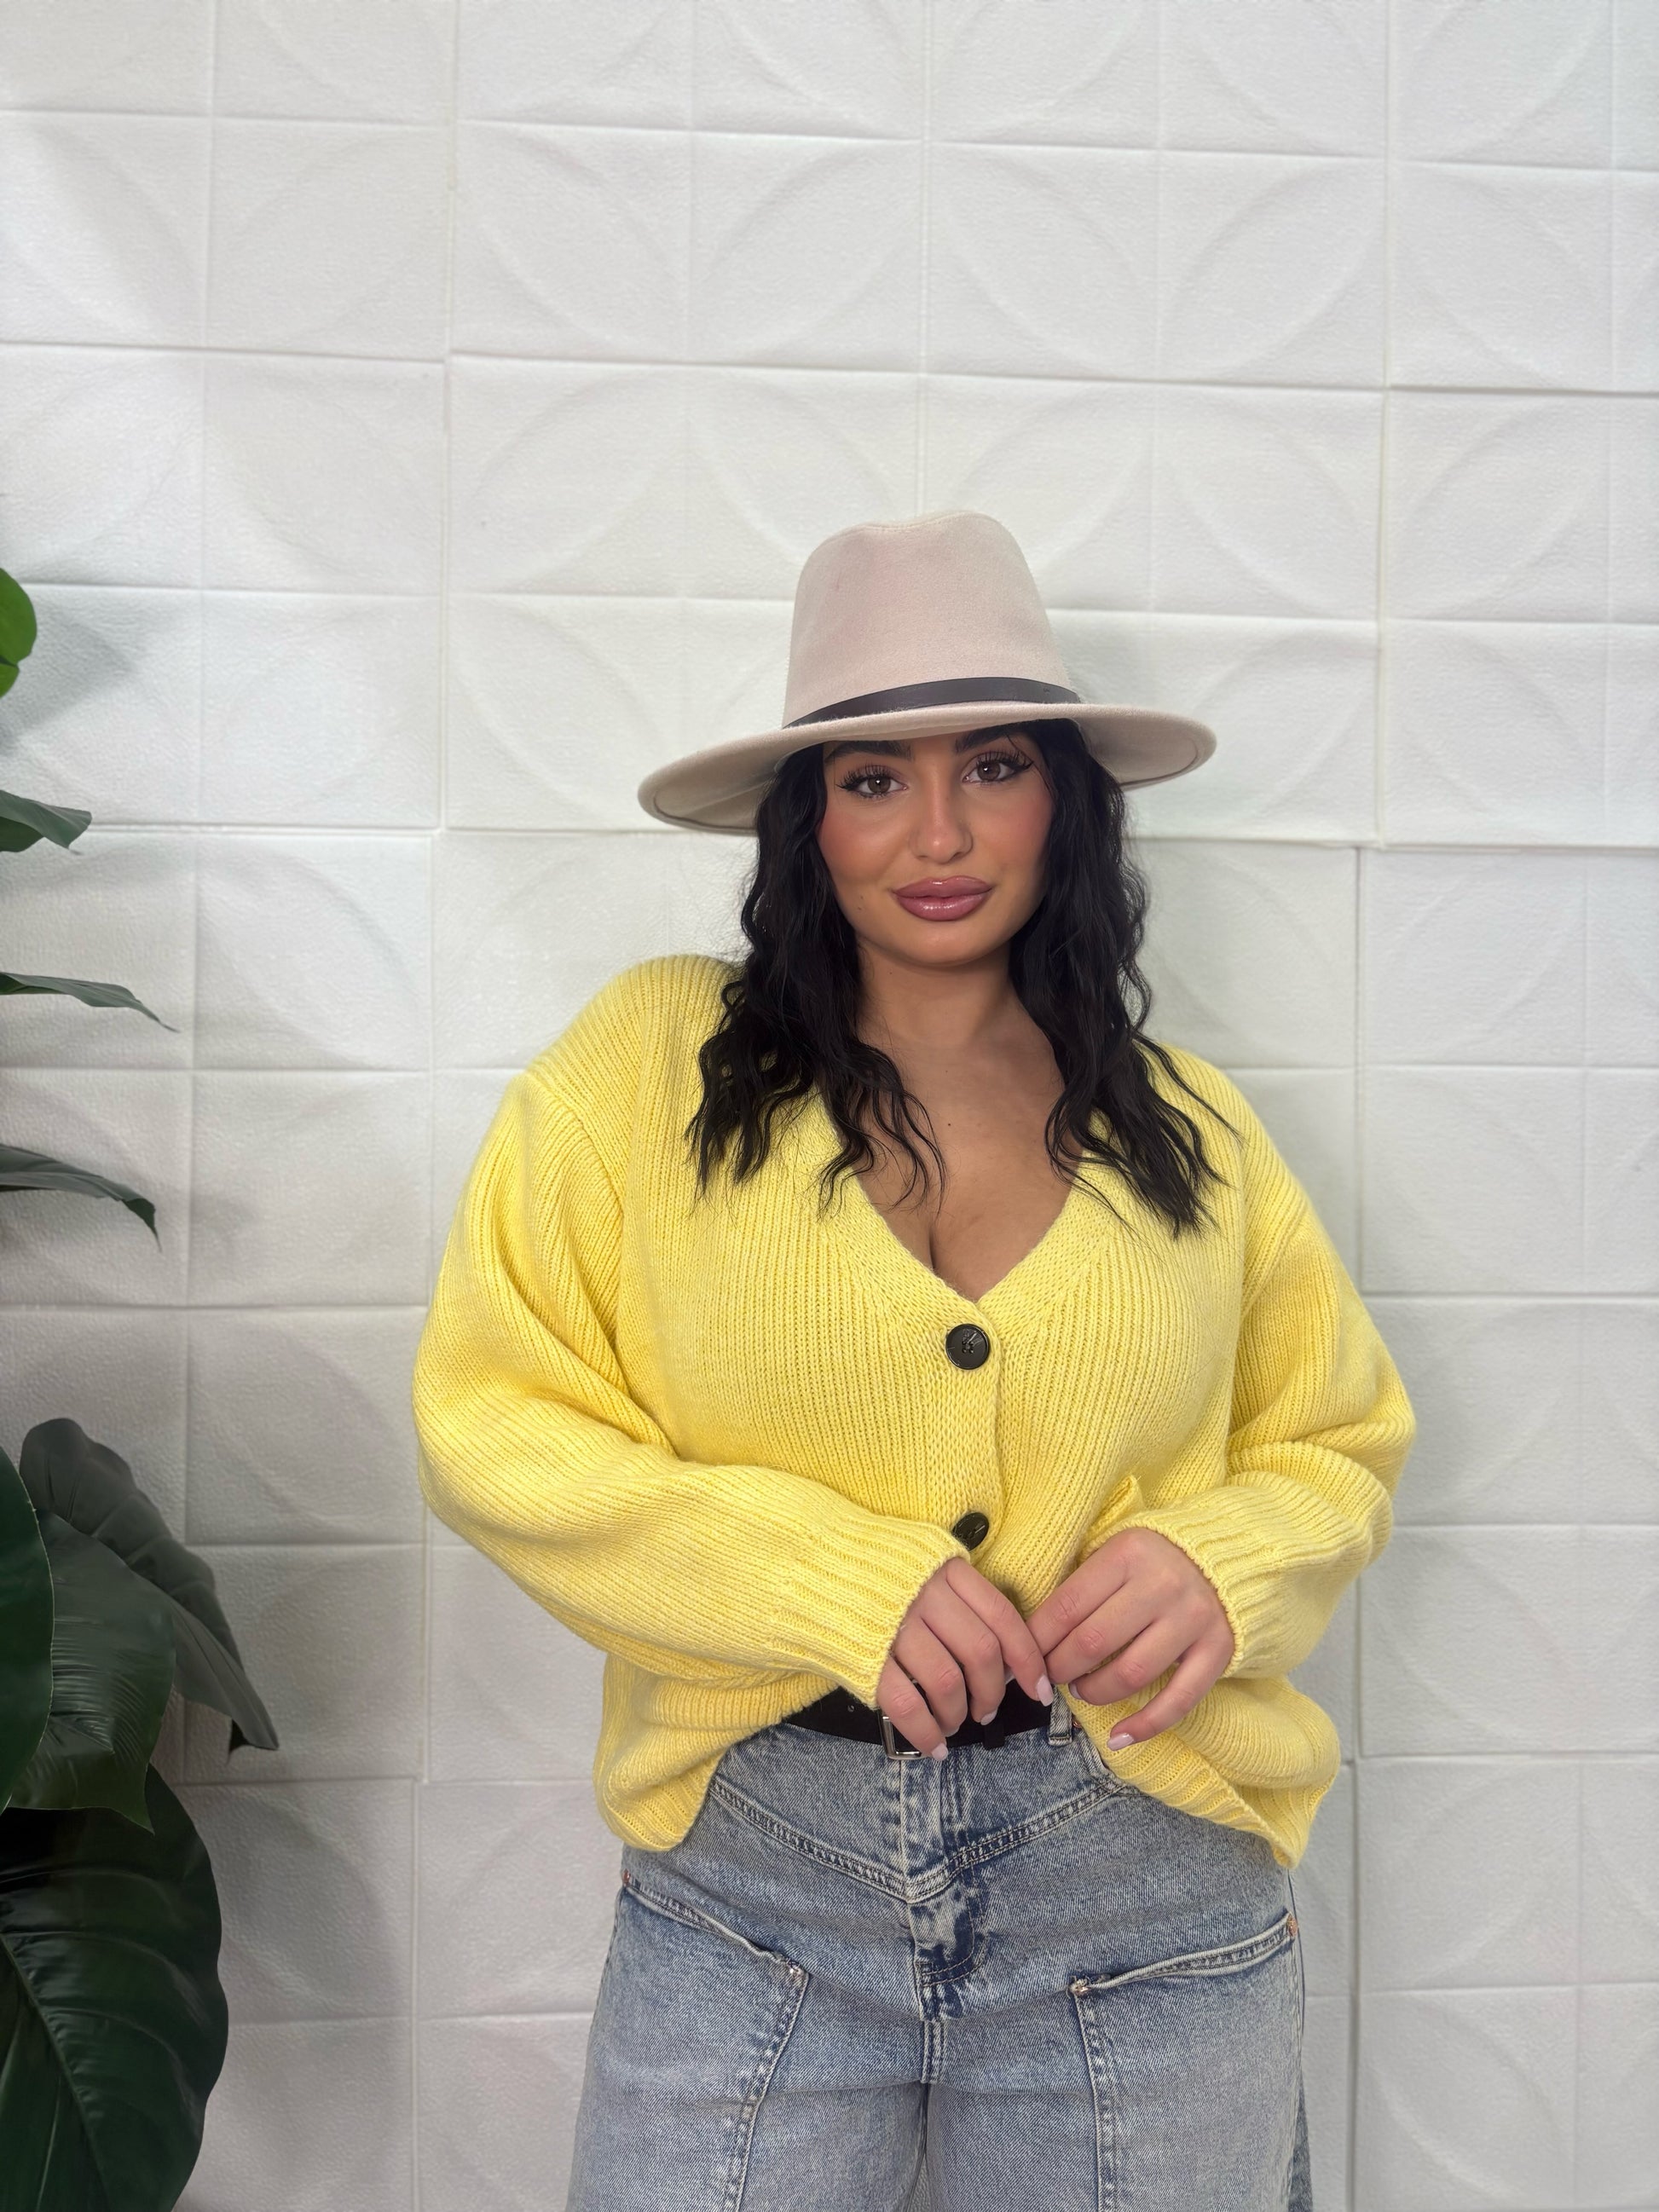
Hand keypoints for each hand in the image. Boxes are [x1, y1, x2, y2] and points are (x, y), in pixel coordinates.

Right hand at [877, 1555, 1052, 1758]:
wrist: (810, 1568)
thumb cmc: (879, 1575)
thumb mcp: (928, 1569)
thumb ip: (964, 1601)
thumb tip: (1005, 1658)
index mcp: (947, 1570)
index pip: (1003, 1619)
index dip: (1028, 1659)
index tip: (1041, 1689)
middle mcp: (925, 1594)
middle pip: (980, 1654)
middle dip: (992, 1693)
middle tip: (988, 1713)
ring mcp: (894, 1625)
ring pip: (946, 1682)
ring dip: (958, 1715)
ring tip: (954, 1725)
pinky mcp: (865, 1656)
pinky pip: (906, 1704)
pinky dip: (925, 1732)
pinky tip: (933, 1746)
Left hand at [1023, 1528, 1234, 1749]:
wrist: (1224, 1559)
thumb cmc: (1152, 1562)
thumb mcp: (1115, 1555)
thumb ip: (1080, 1589)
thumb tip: (1028, 1638)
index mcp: (1127, 1554)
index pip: (1067, 1607)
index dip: (1038, 1640)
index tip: (1025, 1658)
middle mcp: (1162, 1584)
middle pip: (1093, 1642)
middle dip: (1060, 1668)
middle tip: (1051, 1675)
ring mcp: (1193, 1618)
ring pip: (1130, 1673)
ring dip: (1095, 1692)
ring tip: (1081, 1690)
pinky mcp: (1218, 1650)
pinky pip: (1178, 1700)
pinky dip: (1145, 1725)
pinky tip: (1118, 1737)